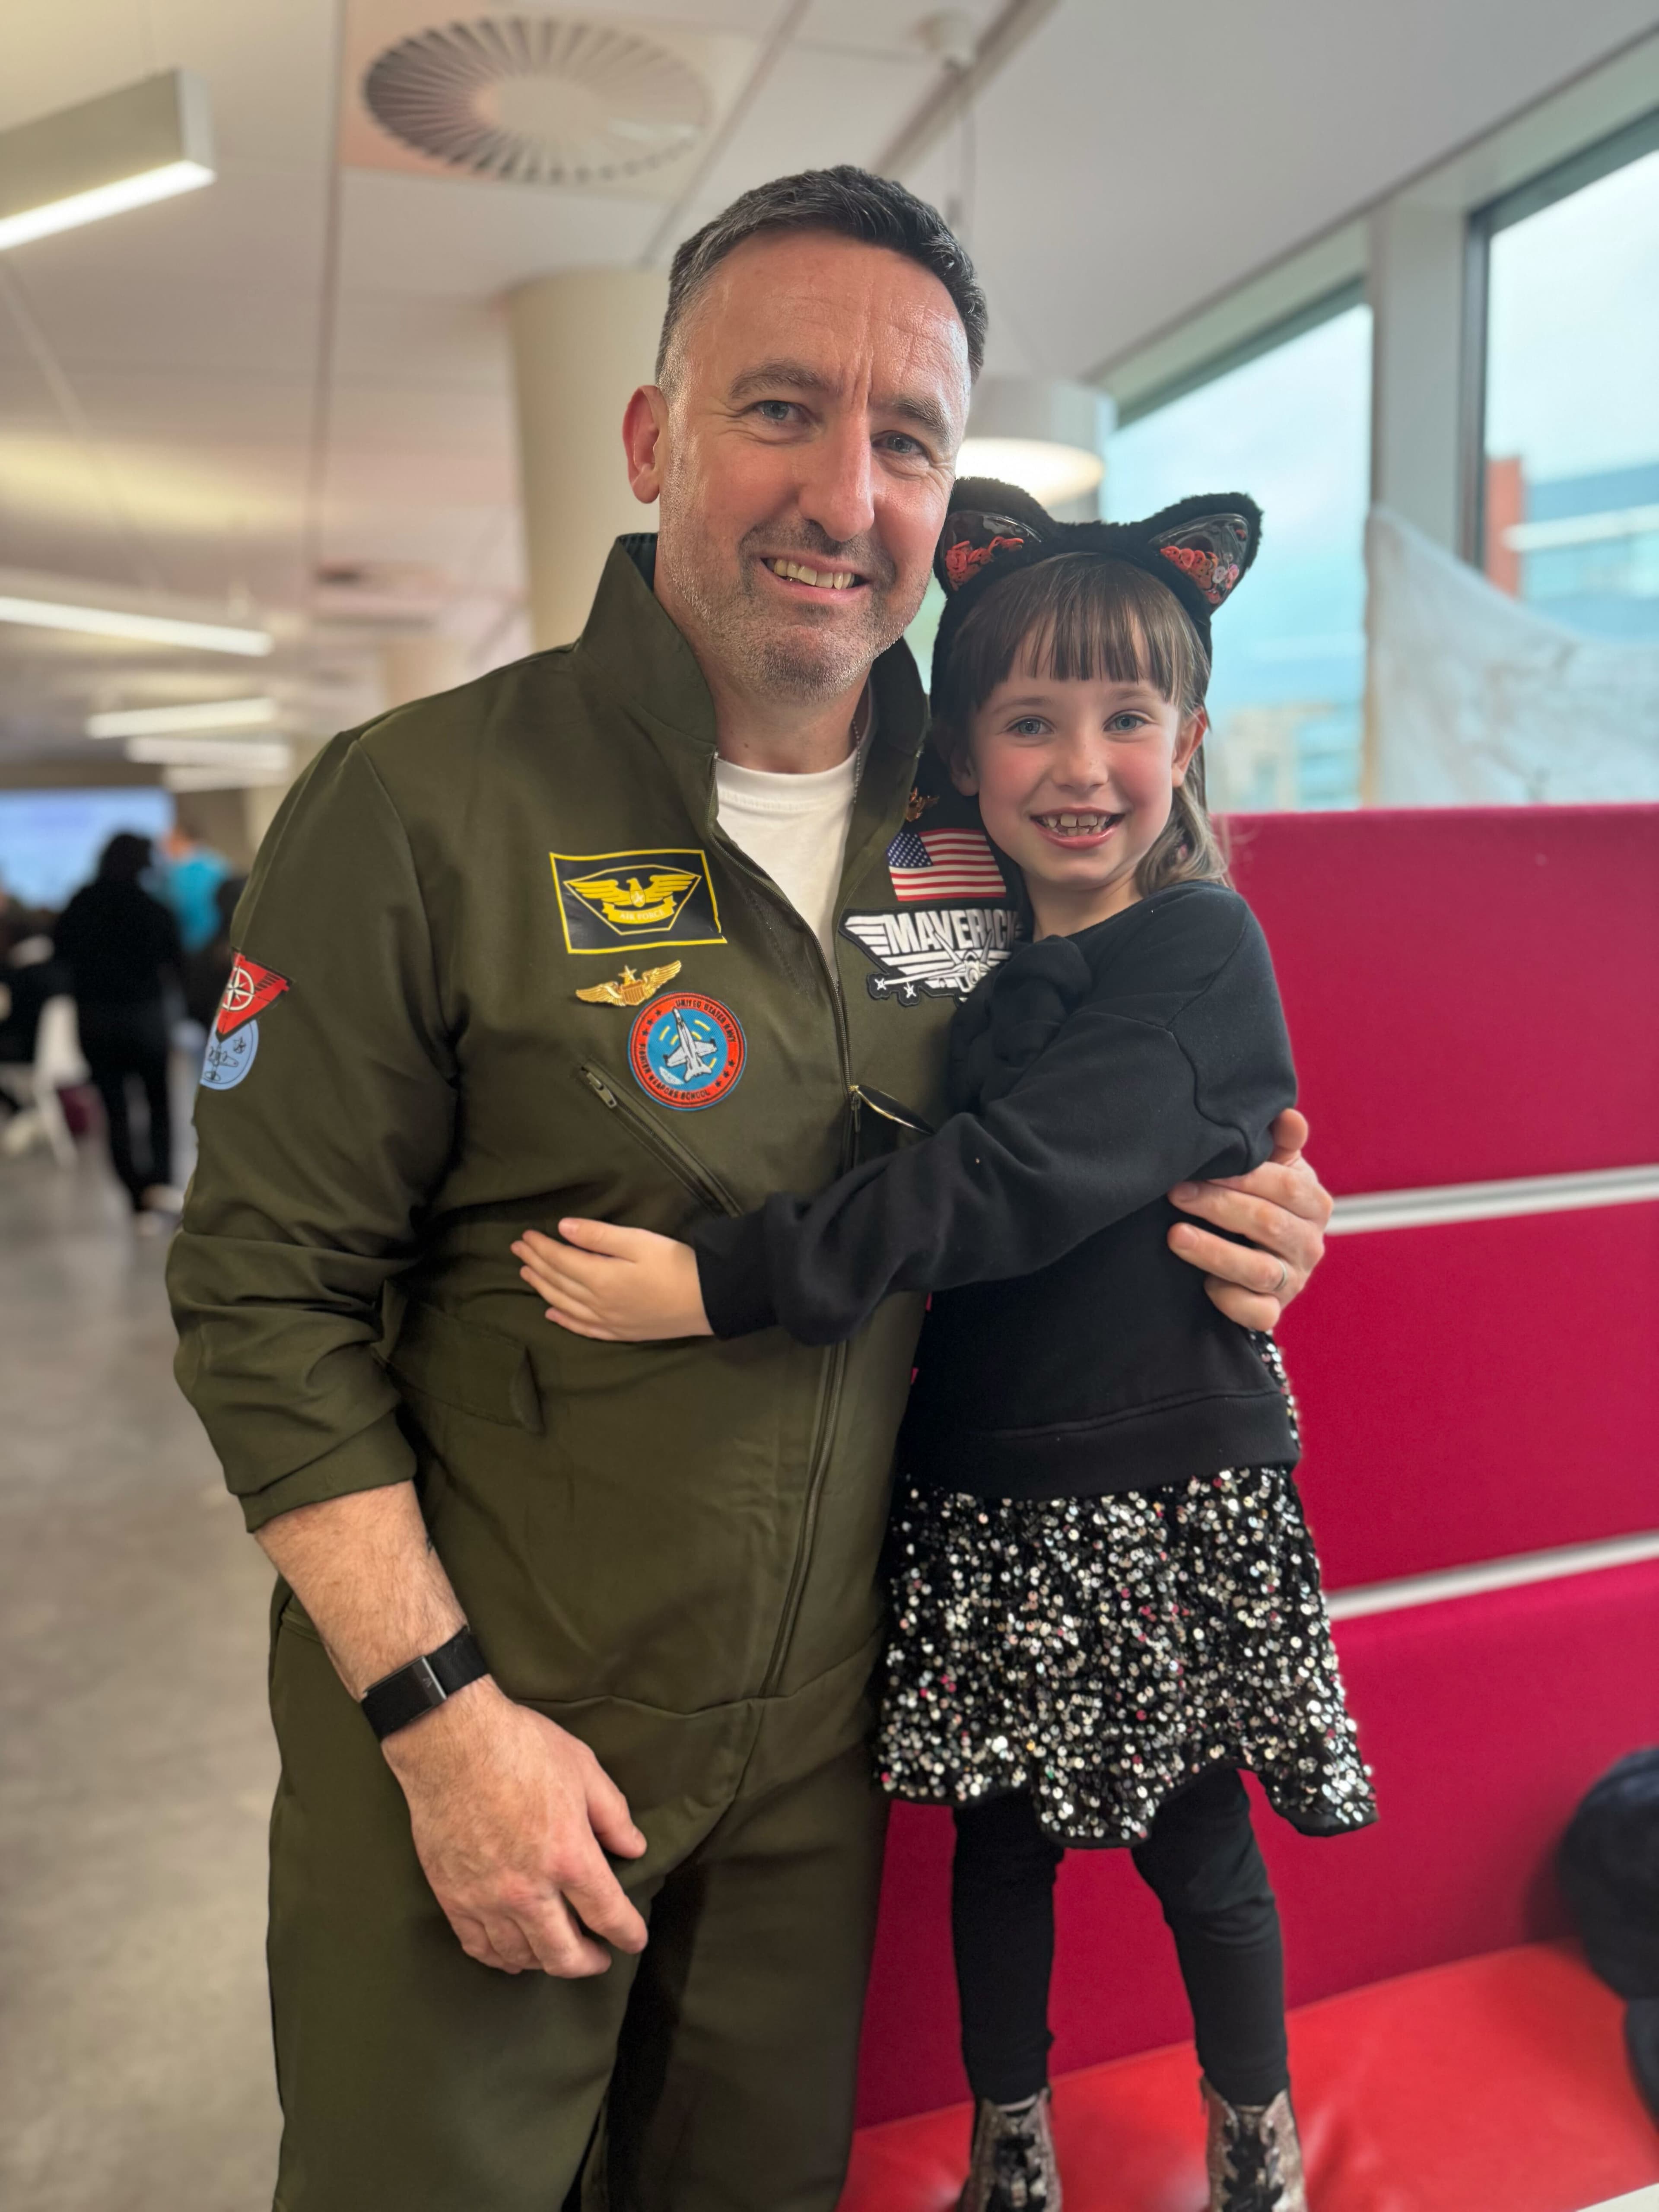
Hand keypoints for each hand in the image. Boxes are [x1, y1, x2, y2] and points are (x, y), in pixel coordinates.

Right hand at [382, 1678, 648, 1975]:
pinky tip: (512, 1957)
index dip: (628, 1934)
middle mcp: (529, 1889)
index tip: (634, 1940)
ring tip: (558, 1955)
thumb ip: (613, 1815)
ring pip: (521, 1956)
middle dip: (588, 1962)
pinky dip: (500, 1959)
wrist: (451, 1743)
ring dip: (545, 1963)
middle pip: (564, 1954)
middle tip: (599, 1958)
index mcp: (569, 1856)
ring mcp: (487, 1898)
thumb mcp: (584, 1769)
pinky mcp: (453, 1897)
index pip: (607, 1914)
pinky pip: (479, 1946)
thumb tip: (634, 1849)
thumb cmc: (521, 1747)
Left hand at [513, 1221, 712, 1341]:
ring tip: (526, 1275)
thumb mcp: (639, 1241)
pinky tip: (551, 1313)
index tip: (525, 1235)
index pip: (560, 1260)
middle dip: (535, 1264)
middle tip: (517, 1250)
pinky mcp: (621, 1332)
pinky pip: (583, 1328)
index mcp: (600, 1277)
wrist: (709, 1301)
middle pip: (558, 1282)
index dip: (540, 1247)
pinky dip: (563, 1320)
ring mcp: (608, 1321)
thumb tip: (562, 1228)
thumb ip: (598, 1235)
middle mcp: (597, 1303)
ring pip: (564, 1304)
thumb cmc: (677, 1265)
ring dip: (542, 1288)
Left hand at [1166, 1108, 1331, 1330]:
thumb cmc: (1260, 1200)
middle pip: (1268, 1224)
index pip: (1286, 1186)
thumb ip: (1279, 1143)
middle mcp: (1309, 1244)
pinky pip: (1258, 1313)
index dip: (1243, 1176)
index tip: (1200, 1165)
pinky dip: (1230, 1300)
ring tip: (1175, 1236)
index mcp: (1313, 1203)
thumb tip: (1287, 1115)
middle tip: (1175, 1192)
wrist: (1255, 1255)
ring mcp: (1293, 1281)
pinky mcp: (1273, 1311)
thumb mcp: (1272, 1168)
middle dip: (1218, 1206)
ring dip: (1214, 1252)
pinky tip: (1202, 1285)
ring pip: (1259, 1270)